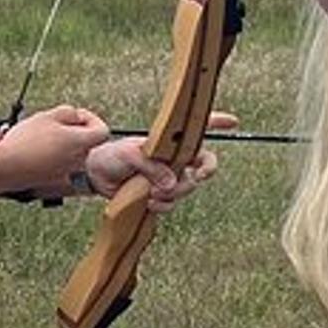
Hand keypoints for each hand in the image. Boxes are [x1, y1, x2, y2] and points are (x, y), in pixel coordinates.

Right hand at [0, 105, 108, 195]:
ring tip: (20, 133)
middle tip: (47, 123)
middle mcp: (77, 162)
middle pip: (80, 141)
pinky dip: (34, 154)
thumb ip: (69, 112)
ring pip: (59, 152)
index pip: (102, 131)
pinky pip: (45, 163)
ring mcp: (63, 174)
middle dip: (64, 129)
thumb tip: (75, 117)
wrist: (1, 169)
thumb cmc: (26, 142)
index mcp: (82, 144)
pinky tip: (14, 146)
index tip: (74, 115)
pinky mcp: (46, 182)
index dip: (90, 118)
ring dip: (44, 141)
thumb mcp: (50, 115)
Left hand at [84, 111, 237, 211]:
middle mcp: (174, 158)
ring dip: (174, 193)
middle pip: (203, 165)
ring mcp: (168, 177)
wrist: (94, 175)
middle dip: (201, 173)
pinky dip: (163, 205)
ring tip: (154, 194)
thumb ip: (152, 166)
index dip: (217, 123)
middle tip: (195, 177)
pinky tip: (149, 203)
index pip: (199, 128)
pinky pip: (171, 203)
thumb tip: (170, 182)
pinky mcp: (159, 195)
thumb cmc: (111, 155)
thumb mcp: (130, 154)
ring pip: (187, 187)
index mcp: (170, 142)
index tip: (233, 122)